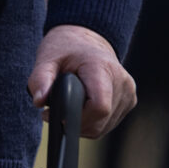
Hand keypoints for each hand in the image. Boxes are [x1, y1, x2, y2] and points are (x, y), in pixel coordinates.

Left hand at [27, 23, 135, 138]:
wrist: (86, 40)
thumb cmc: (66, 49)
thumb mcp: (47, 58)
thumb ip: (40, 79)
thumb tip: (38, 102)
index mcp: (103, 68)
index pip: (99, 106)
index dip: (76, 117)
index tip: (57, 114)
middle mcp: (122, 81)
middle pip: (99, 120)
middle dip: (75, 122)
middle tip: (56, 110)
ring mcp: (129, 93)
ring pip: (103, 127)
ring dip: (82, 124)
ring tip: (69, 104)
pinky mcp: (130, 101)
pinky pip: (108, 124)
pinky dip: (92, 122)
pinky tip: (82, 106)